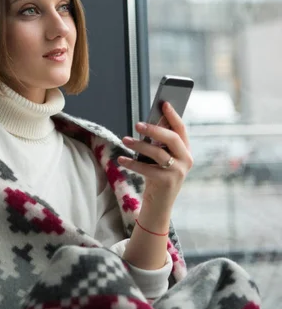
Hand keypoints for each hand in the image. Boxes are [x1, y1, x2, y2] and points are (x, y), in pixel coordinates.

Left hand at [118, 102, 192, 217]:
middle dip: (154, 129)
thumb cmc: (157, 177)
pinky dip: (133, 163)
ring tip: (125, 140)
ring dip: (139, 145)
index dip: (173, 115)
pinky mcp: (168, 182)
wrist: (159, 206)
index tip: (163, 103)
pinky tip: (122, 158)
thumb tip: (148, 124)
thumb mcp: (160, 158)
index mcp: (186, 151)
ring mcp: (178, 172)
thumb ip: (159, 143)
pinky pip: (147, 169)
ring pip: (158, 153)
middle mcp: (186, 160)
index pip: (181, 129)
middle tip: (137, 124)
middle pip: (172, 138)